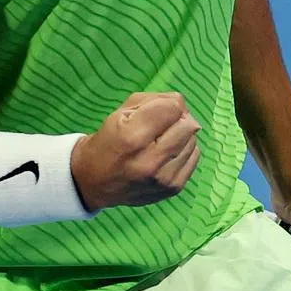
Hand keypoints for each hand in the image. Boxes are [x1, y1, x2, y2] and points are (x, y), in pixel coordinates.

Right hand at [70, 92, 200, 211]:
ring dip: (181, 135)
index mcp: (132, 138)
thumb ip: (154, 101)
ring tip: (161, 140)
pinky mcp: (173, 189)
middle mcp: (150, 161)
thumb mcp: (122, 112)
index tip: (157, 110)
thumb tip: (182, 105)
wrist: (95, 182)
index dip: (167, 104)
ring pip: (193, 140)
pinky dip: (184, 150)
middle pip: (187, 124)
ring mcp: (164, 178)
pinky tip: (167, 153)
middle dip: (178, 118)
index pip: (172, 108)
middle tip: (163, 123)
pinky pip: (194, 157)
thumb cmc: (109, 141)